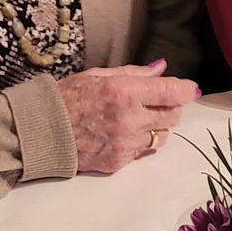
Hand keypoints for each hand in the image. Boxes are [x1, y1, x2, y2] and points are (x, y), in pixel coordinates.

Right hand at [55, 60, 198, 174]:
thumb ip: (134, 73)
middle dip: (170, 107)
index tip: (191, 89)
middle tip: (157, 102)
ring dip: (157, 127)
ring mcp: (125, 144)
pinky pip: (142, 151)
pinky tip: (122, 134)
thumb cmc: (67, 97)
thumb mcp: (99, 76)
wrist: (40, 132)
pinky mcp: (118, 162)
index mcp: (124, 92)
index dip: (186, 90)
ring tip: (138, 120)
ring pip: (161, 137)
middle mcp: (129, 119)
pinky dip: (139, 142)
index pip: (171, 92)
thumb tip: (162, 68)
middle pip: (172, 116)